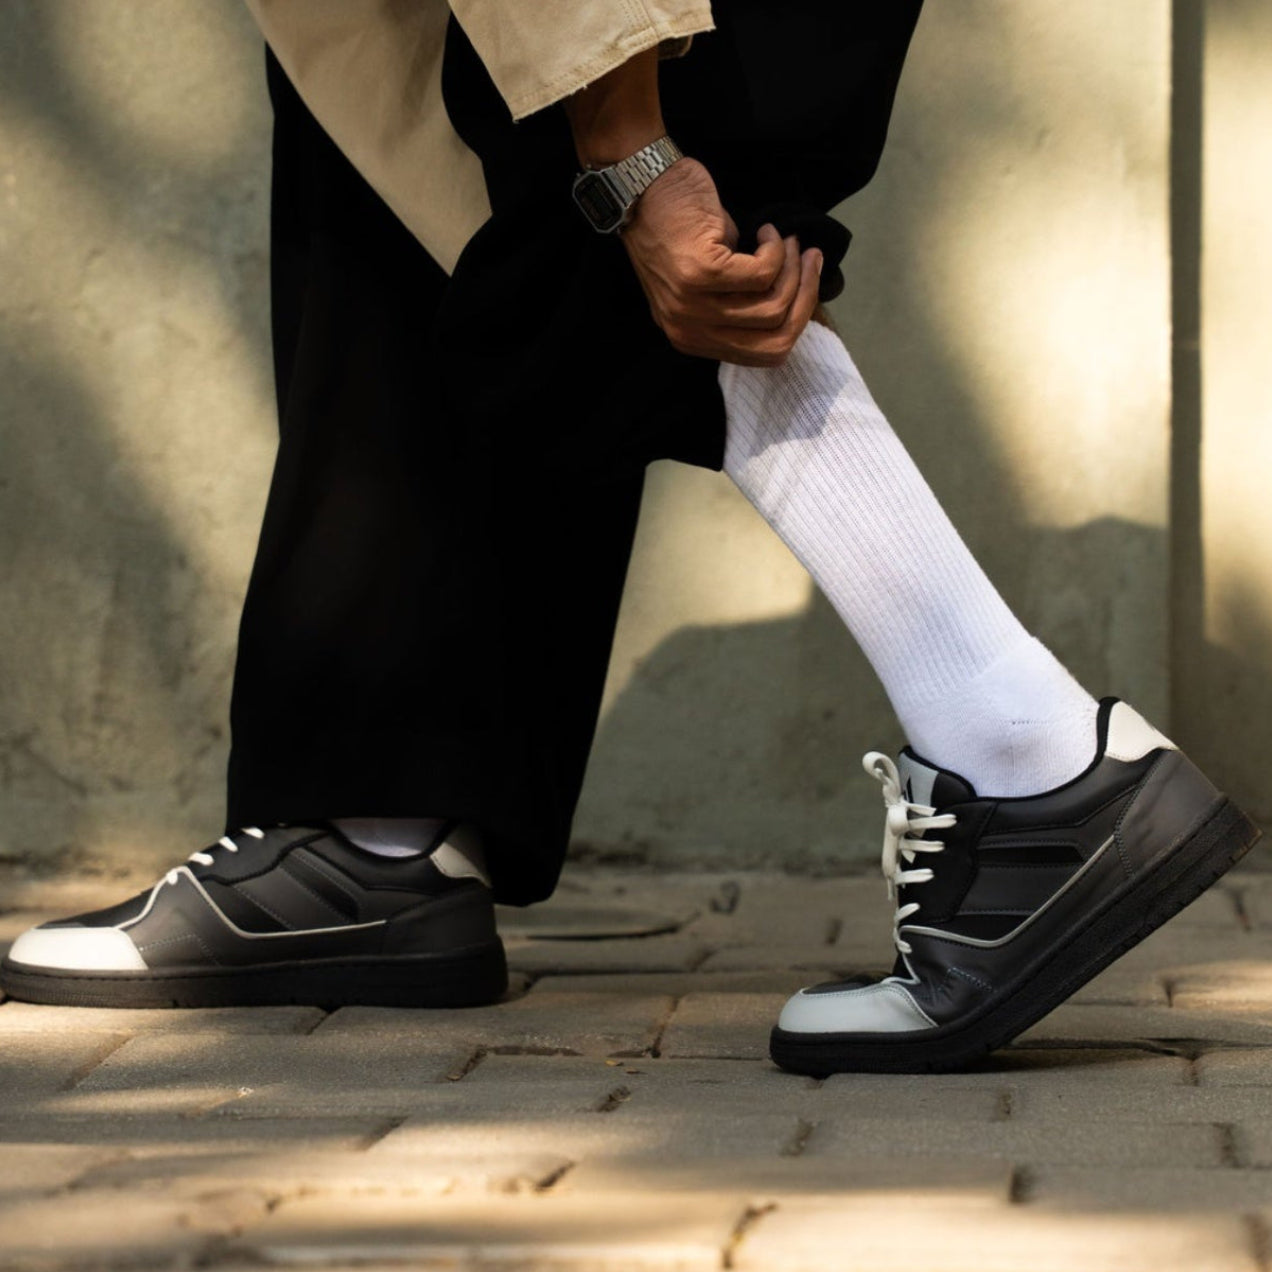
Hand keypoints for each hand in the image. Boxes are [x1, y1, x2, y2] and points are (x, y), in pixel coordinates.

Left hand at [620, 157, 822, 367]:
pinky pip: (762, 272)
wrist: (643, 187)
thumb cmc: (680, 227)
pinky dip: (775, 248)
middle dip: (805, 298)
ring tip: (788, 241)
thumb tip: (794, 299)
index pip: (763, 356)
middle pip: (774, 338)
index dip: (796, 322)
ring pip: (772, 305)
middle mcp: (689, 330)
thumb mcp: (708, 283)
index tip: (808, 286)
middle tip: (811, 260)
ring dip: (792, 268)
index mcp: (691, 338)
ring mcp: (692, 305)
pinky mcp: (700, 273)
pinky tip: (766, 231)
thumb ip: (741, 302)